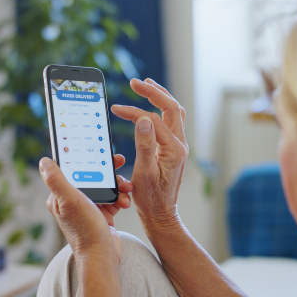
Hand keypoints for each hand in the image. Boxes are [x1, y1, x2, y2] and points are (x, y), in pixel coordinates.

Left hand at [39, 155, 131, 263]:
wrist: (103, 256)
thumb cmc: (85, 230)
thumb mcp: (70, 201)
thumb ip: (56, 180)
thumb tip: (44, 161)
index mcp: (60, 196)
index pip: (73, 168)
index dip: (87, 158)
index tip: (100, 151)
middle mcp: (72, 200)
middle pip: (92, 175)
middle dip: (108, 172)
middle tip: (120, 162)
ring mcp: (88, 207)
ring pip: (105, 186)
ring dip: (118, 186)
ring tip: (126, 190)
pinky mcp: (101, 214)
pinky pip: (112, 198)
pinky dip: (120, 198)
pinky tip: (124, 203)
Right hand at [111, 78, 187, 226]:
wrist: (161, 214)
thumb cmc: (151, 198)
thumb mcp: (144, 173)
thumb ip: (145, 145)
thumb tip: (143, 118)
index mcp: (174, 150)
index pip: (154, 120)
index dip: (134, 112)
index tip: (116, 109)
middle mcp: (180, 144)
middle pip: (171, 108)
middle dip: (154, 92)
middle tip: (136, 82)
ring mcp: (178, 145)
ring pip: (174, 112)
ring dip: (161, 97)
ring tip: (146, 85)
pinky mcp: (173, 148)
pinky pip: (170, 121)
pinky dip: (161, 108)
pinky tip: (151, 104)